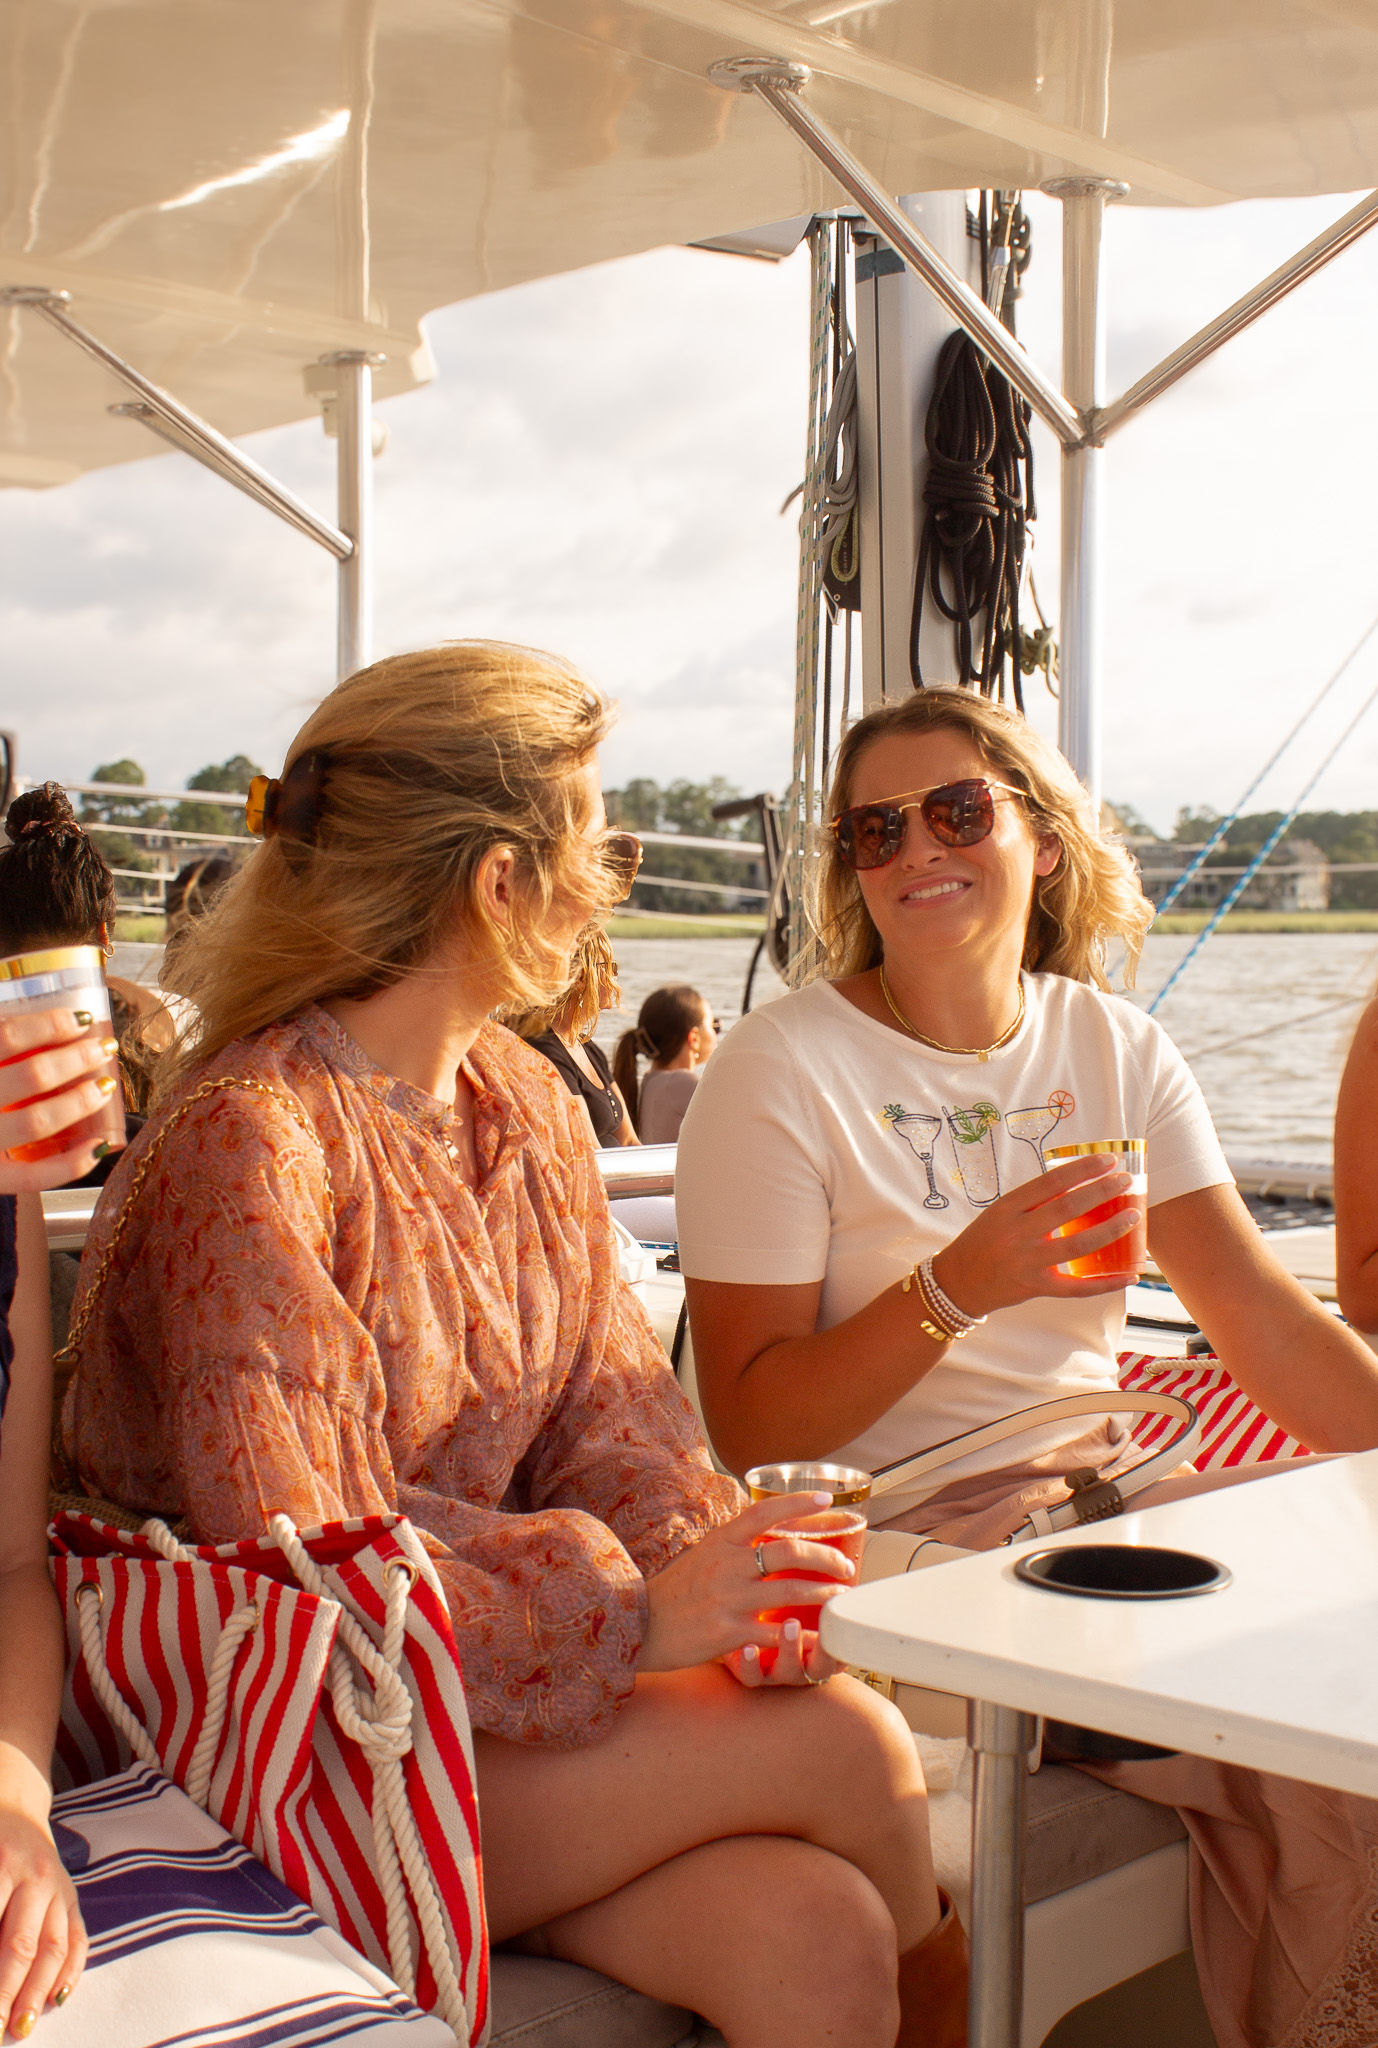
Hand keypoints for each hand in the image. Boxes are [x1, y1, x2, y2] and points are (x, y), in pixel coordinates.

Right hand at [0, 1010, 120, 1193]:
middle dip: (78, 1058)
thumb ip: (0, 1043)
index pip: (7, 1036)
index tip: (81, 1019)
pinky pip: (37, 1177)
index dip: (50, 1024)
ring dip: (81, 1101)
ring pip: (39, 1121)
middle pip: (33, 1075)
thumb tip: (34, 1018)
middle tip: (104, 1048)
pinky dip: (75, 1163)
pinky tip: (100, 1145)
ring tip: (103, 1085)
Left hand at [0, 1808, 85, 2040]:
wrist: (11, 1807)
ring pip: (53, 1946)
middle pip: (21, 1945)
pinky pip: (78, 1937)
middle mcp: (34, 1877)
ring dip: (37, 1992)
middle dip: (6, 1993)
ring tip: (23, 2026)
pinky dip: (70, 1971)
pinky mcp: (72, 1895)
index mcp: (0, 1867)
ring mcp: (58, 1887)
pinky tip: (58, 1998)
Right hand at [641, 1492, 857, 1678]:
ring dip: (824, 1594)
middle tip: (846, 1566)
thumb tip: (769, 1529)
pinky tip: (820, 1636)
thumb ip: (735, 1544)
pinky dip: (803, 1634)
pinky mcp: (729, 1633)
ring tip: (841, 1596)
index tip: (828, 1500)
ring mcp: (729, 1599)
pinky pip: (776, 1633)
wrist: (640, 1626)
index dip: (799, 1502)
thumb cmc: (676, 1590)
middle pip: (790, 1551)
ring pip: (791, 1591)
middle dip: (827, 1557)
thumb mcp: (703, 1554)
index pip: (766, 1511)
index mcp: (722, 1540)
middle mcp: (727, 1565)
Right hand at [934, 1153, 1140, 1319]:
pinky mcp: (1036, 1287)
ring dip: (1110, 1229)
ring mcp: (1027, 1261)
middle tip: (1126, 1180)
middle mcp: (1018, 1232)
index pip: (1051, 1182)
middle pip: (1068, 1208)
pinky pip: (1078, 1287)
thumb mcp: (1000, 1213)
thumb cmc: (982, 1242)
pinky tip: (1129, 1274)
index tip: (1108, 1160)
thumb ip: (1034, 1203)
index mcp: (1008, 1207)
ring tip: (1133, 1215)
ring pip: (1078, 1244)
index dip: (1083, 1169)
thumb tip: (1079, 1186)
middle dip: (1102, 1191)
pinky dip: (1106, 1282)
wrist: (957, 1282)